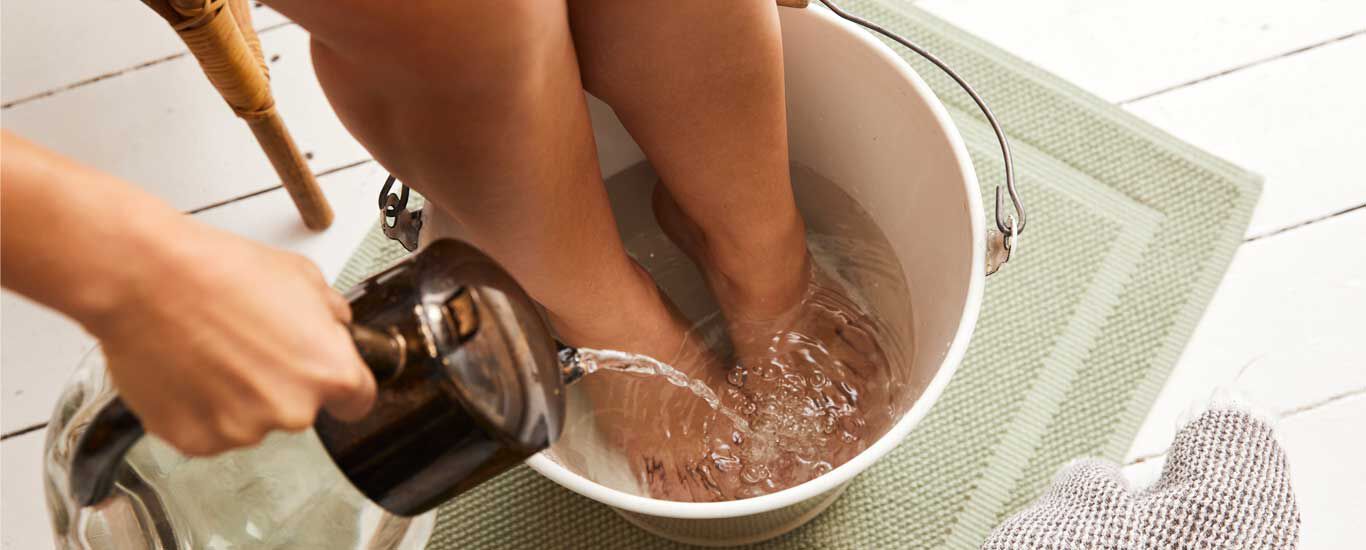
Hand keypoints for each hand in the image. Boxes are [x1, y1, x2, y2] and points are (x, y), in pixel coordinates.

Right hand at [83, 223, 375, 456]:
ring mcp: (241, 430)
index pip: (357, 401)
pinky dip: (199, 408)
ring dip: (238, 397)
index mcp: (329, 371)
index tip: (330, 384)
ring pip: (251, 421)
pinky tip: (188, 369)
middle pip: (299, 408)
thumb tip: (335, 325)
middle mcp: (292, 410)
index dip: (344, 389)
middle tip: (249, 346)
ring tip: (210, 351)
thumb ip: (331, 312)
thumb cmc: (218, 271)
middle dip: (281, 383)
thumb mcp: (301, 275)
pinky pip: (208, 430)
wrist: (146, 278)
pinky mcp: (194, 440)